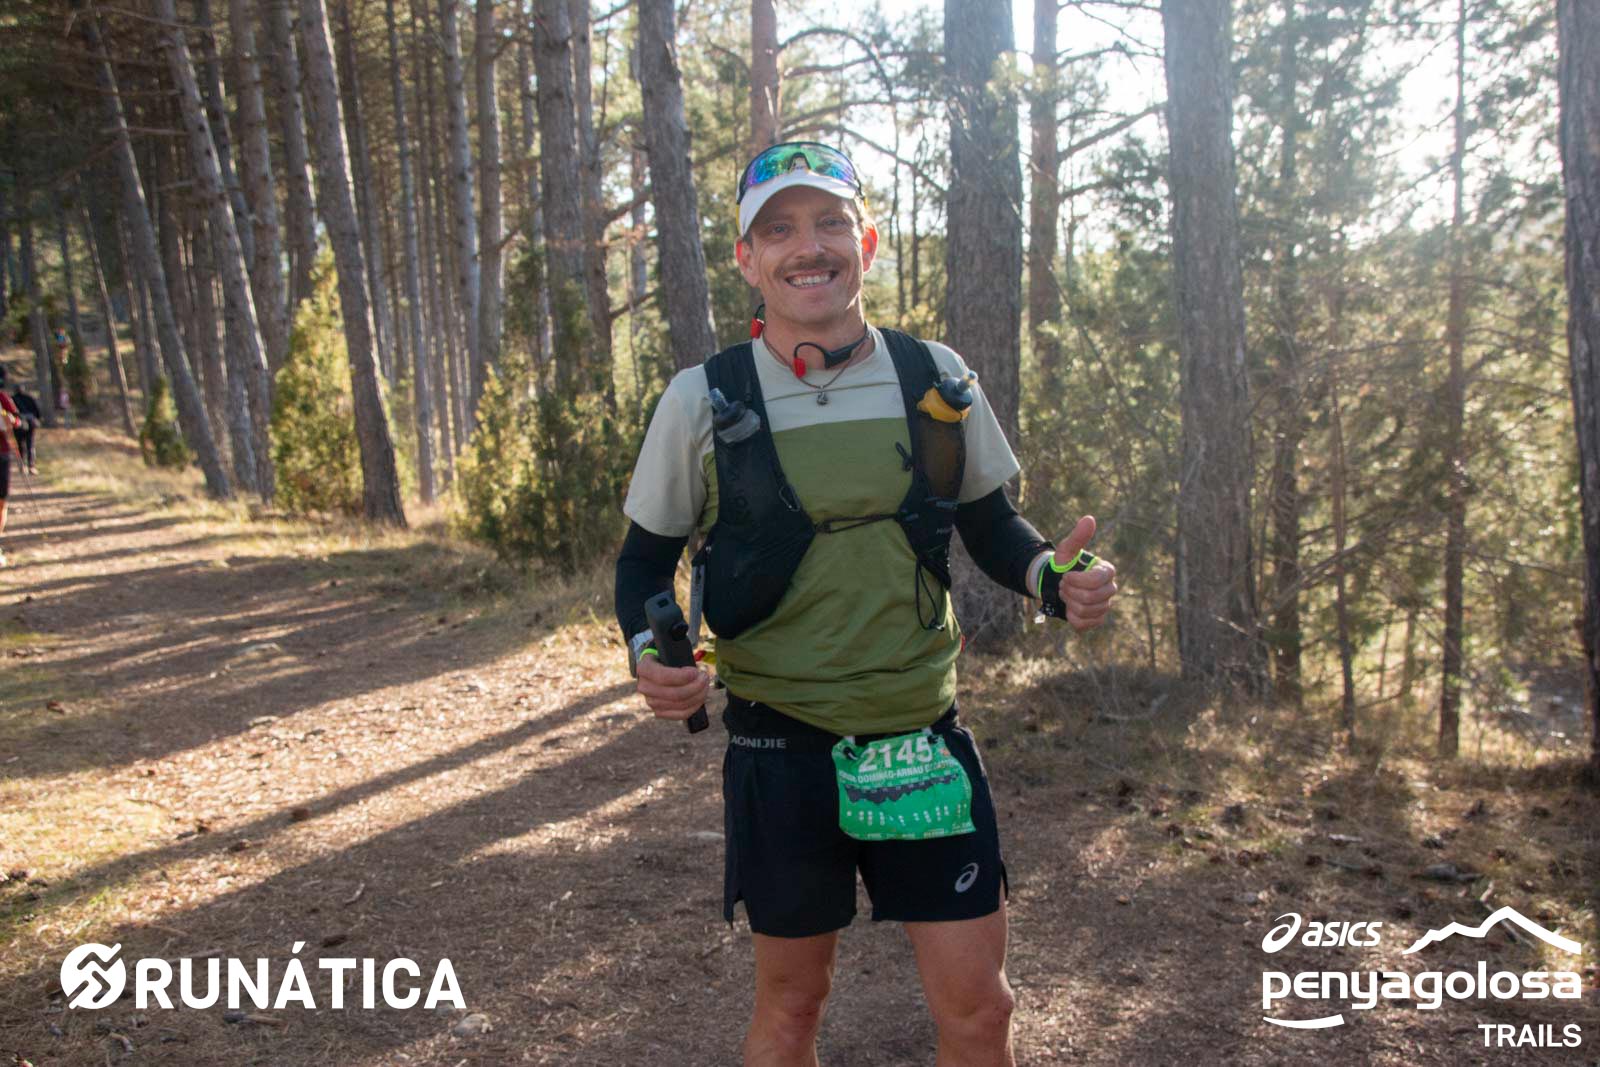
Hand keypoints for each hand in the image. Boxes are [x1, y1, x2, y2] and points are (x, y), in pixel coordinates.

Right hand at [636, 653, 709, 720]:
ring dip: (698, 696)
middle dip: (695, 687)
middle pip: (674, 694)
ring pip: (679, 705)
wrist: (657, 668)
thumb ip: (678, 656)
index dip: (682, 677)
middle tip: (705, 678)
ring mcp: (651, 702)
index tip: (696, 672)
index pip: (663, 677)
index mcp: (644, 669)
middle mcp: (644, 687)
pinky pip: (680, 714)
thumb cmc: (666, 658)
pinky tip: (700, 698)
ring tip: (705, 686)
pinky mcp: (659, 712)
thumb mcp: (668, 651)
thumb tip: (694, 670)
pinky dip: (694, 707)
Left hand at [1054, 515, 1116, 632]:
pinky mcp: (1097, 619)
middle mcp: (1110, 589)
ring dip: (1069, 602)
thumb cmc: (1064, 565)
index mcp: (1107, 571)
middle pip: (1091, 598)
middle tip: (1063, 585)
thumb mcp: (1066, 550)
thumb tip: (1089, 519)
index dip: (1078, 580)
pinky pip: (1083, 623)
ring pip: (1085, 611)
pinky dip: (1071, 616)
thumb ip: (1078, 537)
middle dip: (1070, 591)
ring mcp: (1105, 605)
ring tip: (1066, 594)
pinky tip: (1069, 607)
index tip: (1065, 576)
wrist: (1057, 584)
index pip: (1098, 580)